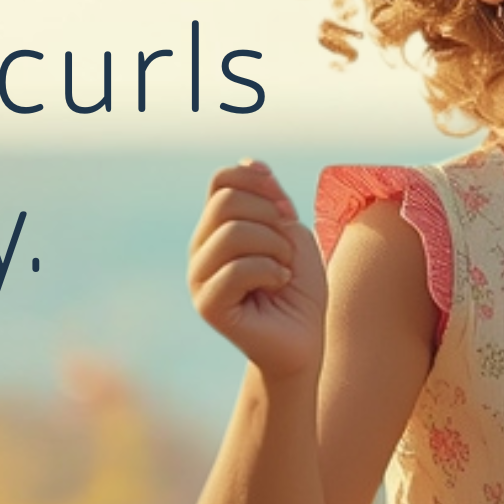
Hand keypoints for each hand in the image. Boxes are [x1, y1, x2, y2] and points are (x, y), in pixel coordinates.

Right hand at [187, 161, 323, 381]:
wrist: (303, 342)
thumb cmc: (299, 290)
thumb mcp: (291, 232)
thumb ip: (270, 199)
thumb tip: (249, 161)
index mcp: (216, 228)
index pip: (222, 180)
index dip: (259, 183)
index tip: (287, 210)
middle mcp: (201, 249)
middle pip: (226, 201)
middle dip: (270, 216)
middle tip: (288, 246)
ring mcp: (200, 277)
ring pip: (233, 232)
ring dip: (274, 246)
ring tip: (283, 268)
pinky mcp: (208, 304)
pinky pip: (237, 269)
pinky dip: (271, 271)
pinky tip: (278, 285)